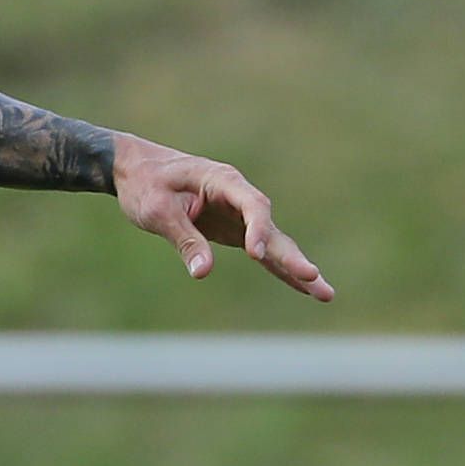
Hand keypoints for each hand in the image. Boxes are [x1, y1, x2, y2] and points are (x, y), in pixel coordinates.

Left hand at [113, 136, 331, 300]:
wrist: (138, 171)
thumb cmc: (146, 184)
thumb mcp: (157, 211)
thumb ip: (183, 238)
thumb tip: (202, 272)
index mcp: (222, 181)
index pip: (251, 205)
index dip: (258, 228)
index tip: (255, 254)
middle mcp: (239, 198)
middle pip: (271, 229)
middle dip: (291, 255)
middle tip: (312, 276)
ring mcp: (240, 217)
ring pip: (274, 245)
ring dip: (297, 269)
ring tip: (326, 294)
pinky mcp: (236, 233)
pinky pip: (264, 255)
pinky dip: (281, 272)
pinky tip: (305, 289)